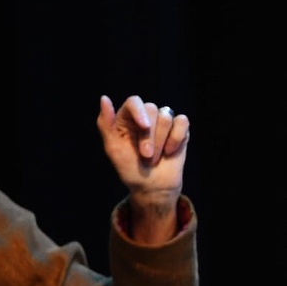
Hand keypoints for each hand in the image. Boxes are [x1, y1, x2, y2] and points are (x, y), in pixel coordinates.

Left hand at [98, 95, 189, 244]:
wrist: (151, 187)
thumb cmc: (130, 168)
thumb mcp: (112, 148)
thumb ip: (105, 123)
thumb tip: (104, 98)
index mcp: (128, 117)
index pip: (134, 101)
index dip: (139, 112)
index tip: (143, 126)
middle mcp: (146, 116)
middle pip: (152, 109)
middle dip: (149, 137)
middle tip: (146, 155)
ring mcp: (164, 121)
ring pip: (166, 117)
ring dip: (161, 142)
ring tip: (155, 157)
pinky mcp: (180, 129)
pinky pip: (182, 122)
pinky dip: (176, 139)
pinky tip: (169, 152)